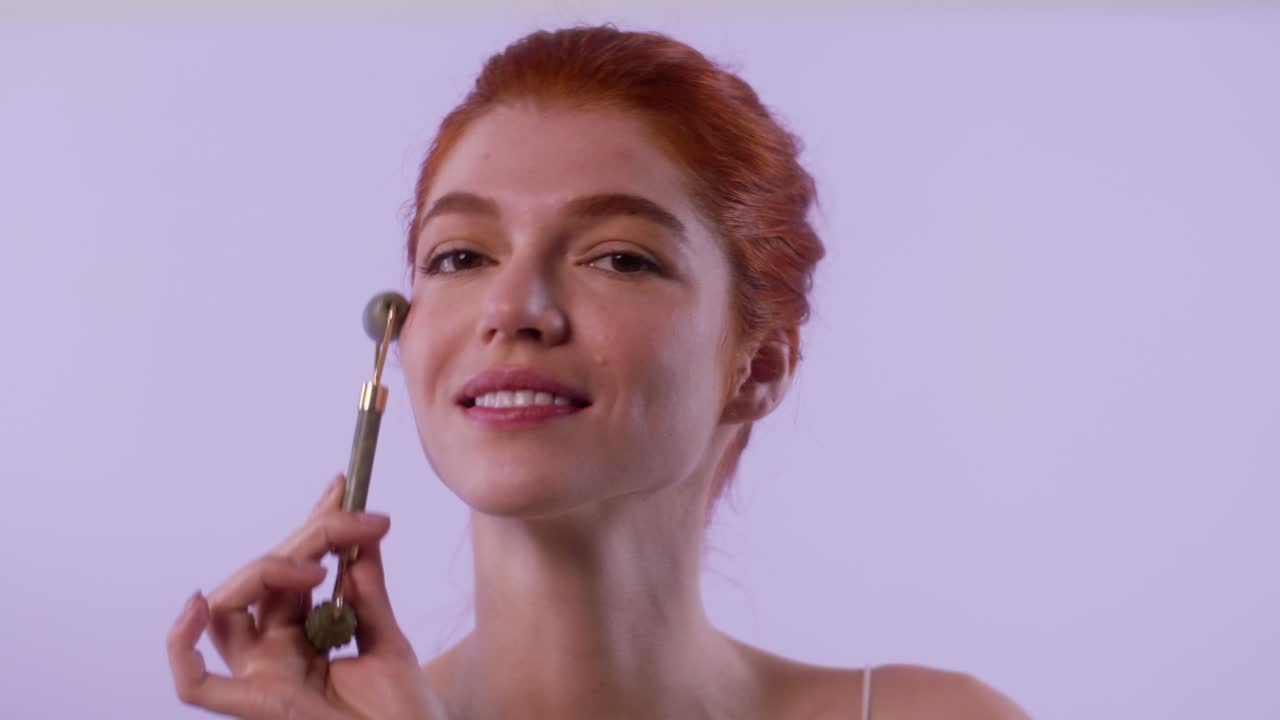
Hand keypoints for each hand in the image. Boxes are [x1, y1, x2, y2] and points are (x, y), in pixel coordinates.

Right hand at [166, 474, 446, 718]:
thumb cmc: (404, 714)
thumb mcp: (389, 642)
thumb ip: (368, 594)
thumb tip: (361, 538)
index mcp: (304, 636)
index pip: (295, 569)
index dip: (315, 525)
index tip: (344, 486)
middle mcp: (275, 653)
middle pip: (264, 580)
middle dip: (308, 538)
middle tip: (357, 521)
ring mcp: (262, 677)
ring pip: (229, 610)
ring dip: (264, 570)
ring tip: (315, 564)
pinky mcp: (257, 707)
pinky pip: (195, 684)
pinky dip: (183, 645)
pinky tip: (198, 606)